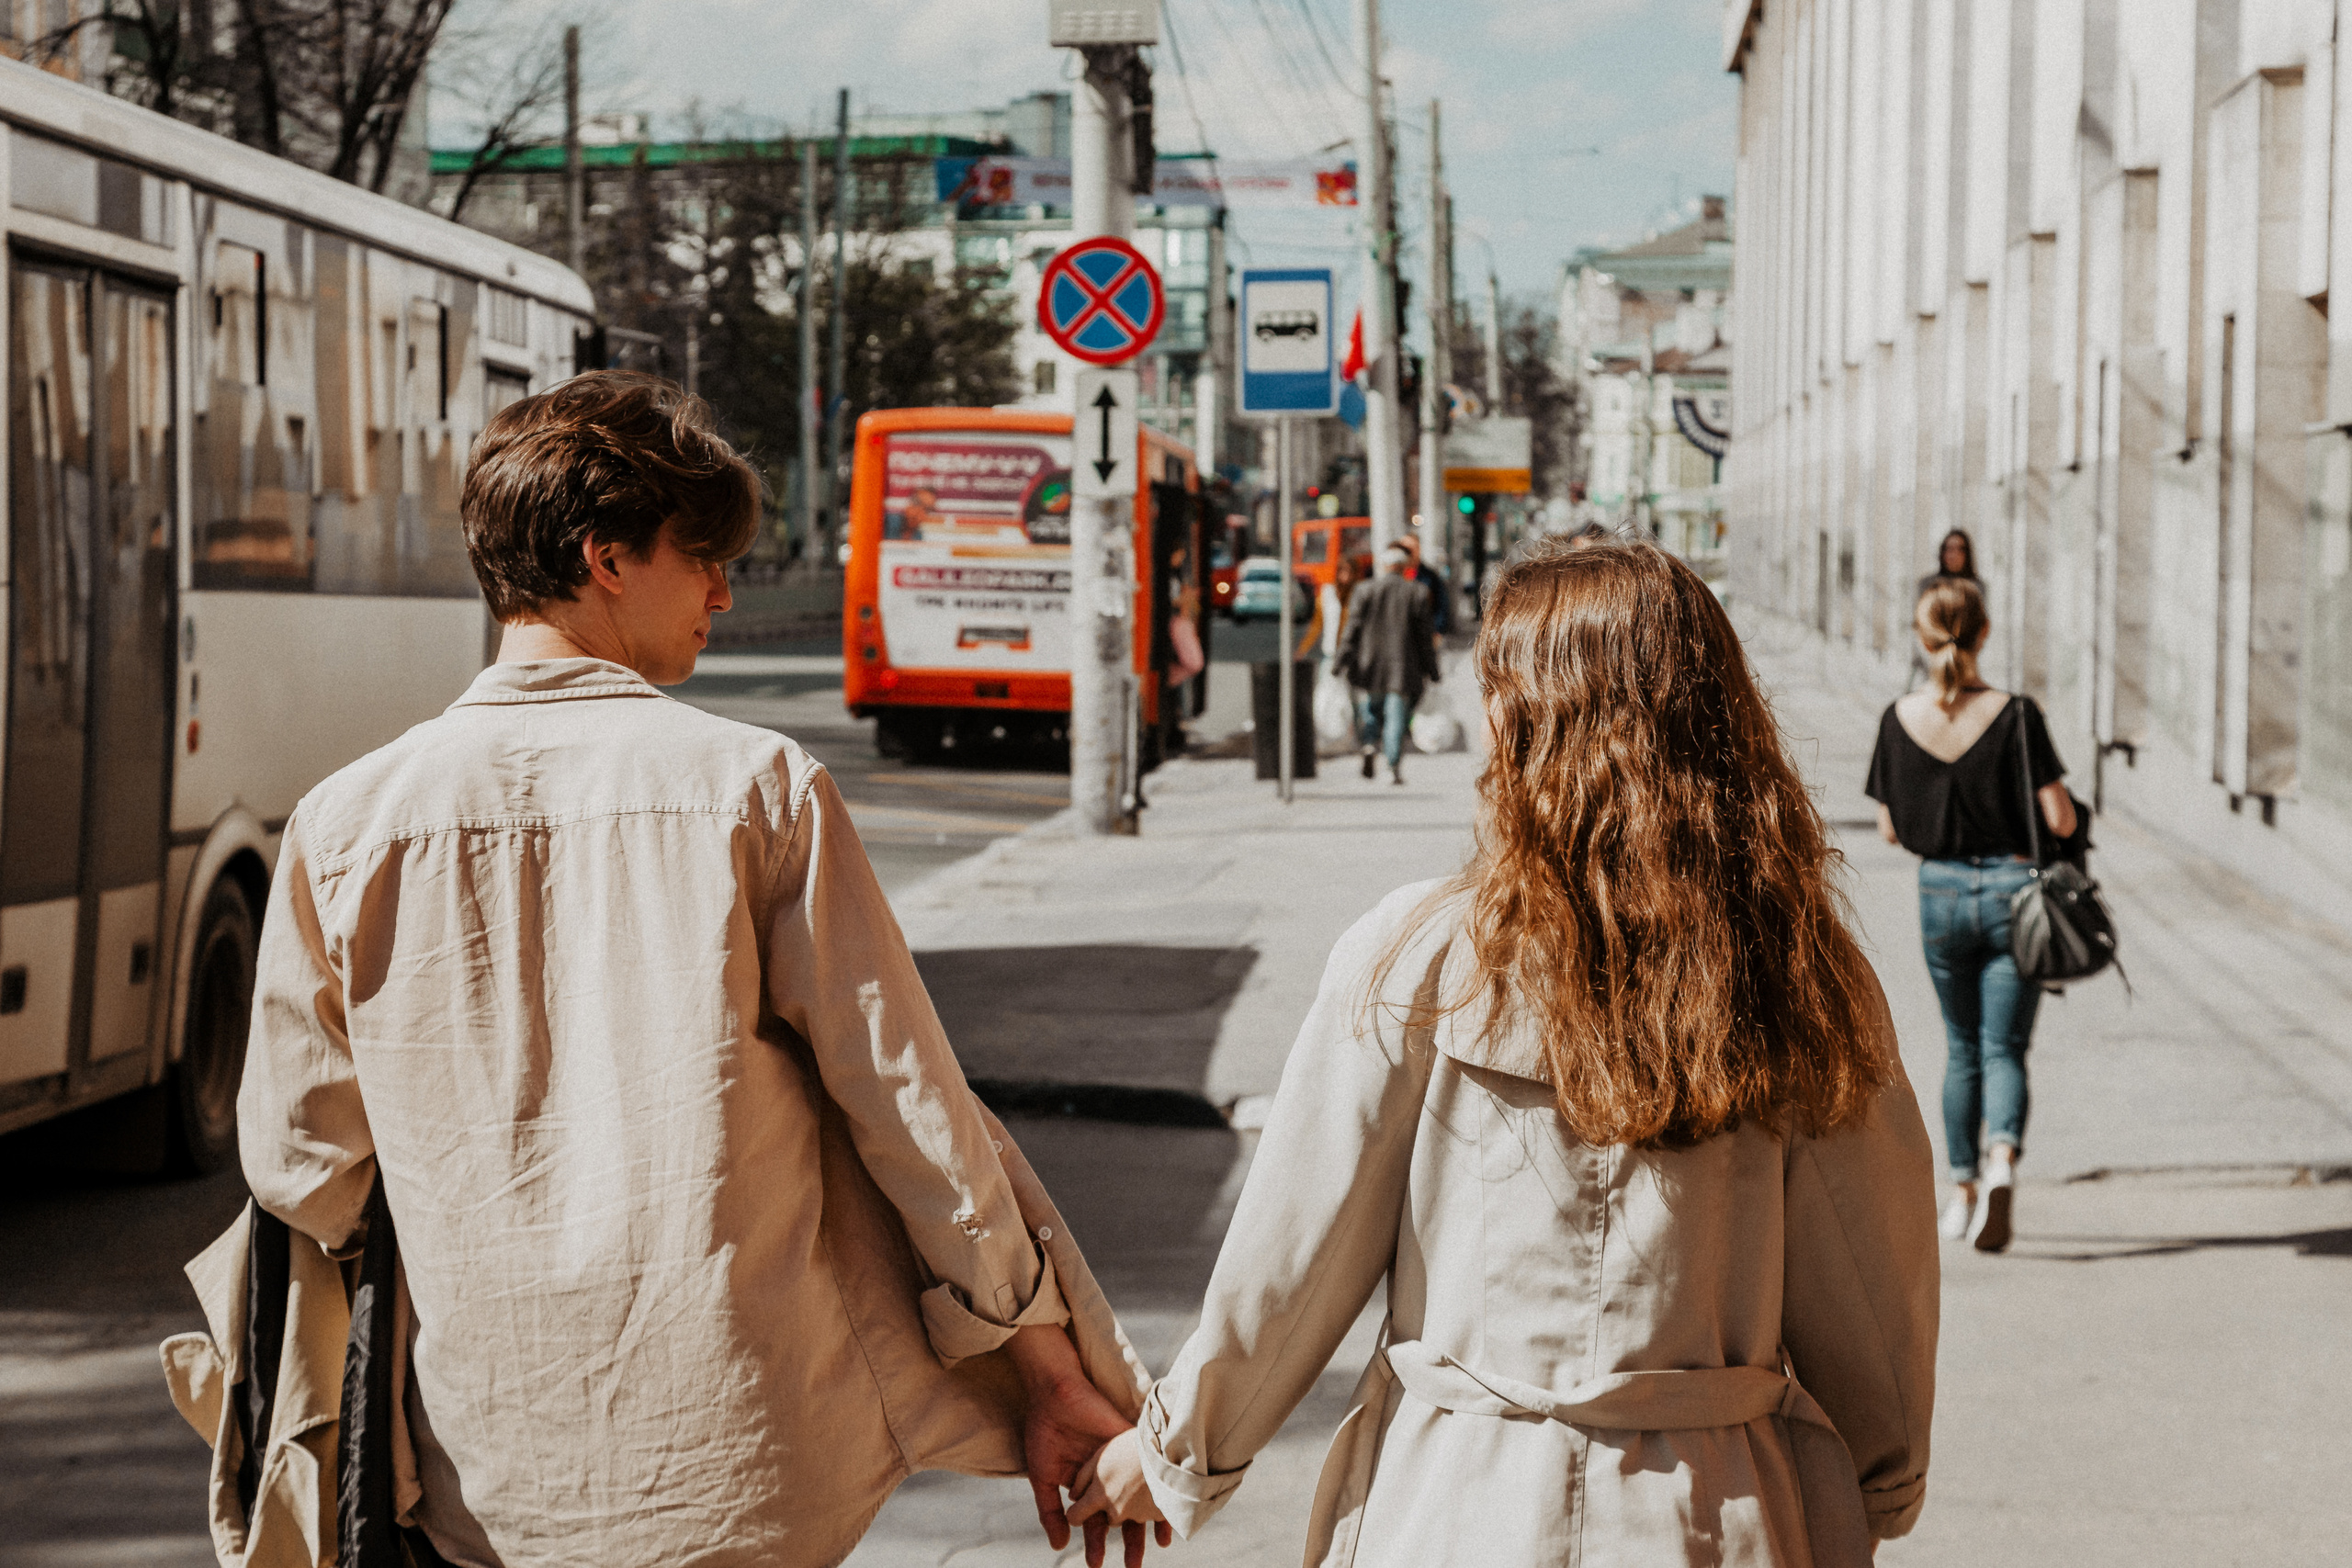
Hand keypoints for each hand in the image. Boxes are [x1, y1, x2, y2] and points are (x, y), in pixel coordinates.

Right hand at [1005, 1328, 1166, 1565]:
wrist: (1057, 1393)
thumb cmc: (1045, 1432)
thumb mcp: (1042, 1477)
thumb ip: (1050, 1512)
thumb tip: (1059, 1546)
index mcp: (1085, 1483)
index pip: (1095, 1518)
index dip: (1096, 1540)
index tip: (1096, 1564)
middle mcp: (1106, 1475)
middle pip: (1122, 1513)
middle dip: (1128, 1540)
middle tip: (1133, 1566)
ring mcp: (1121, 1461)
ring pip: (1140, 1496)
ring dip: (1149, 1521)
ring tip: (1157, 1546)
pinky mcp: (1132, 1445)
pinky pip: (1151, 1470)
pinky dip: (1161, 1489)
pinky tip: (1169, 1508)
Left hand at [1068, 1428, 1168, 1537]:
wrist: (1169, 1448)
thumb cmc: (1131, 1447)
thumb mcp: (1100, 1455)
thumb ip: (1083, 1478)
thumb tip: (1073, 1496)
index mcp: (1099, 1497)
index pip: (1076, 1517)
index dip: (1076, 1513)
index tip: (1080, 1508)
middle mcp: (1116, 1511)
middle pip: (1107, 1517)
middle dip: (1111, 1506)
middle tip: (1123, 1483)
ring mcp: (1139, 1515)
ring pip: (1130, 1515)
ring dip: (1133, 1505)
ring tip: (1143, 1480)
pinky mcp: (1158, 1515)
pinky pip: (1151, 1514)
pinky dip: (1151, 1504)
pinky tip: (1156, 1486)